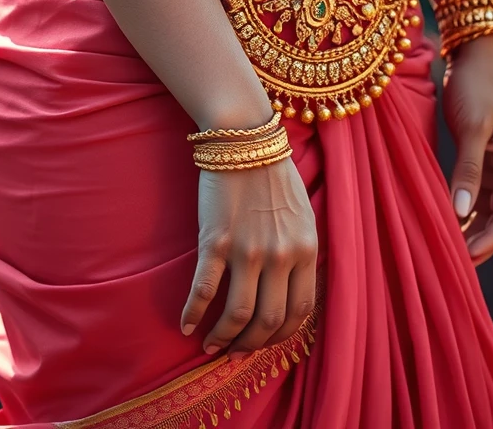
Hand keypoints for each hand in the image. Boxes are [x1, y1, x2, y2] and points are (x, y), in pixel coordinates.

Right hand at [181, 156, 316, 357]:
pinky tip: (186, 325)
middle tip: (234, 352)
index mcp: (306, 251)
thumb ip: (301, 254)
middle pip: (267, 321)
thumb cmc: (273, 175)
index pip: (300, 314)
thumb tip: (292, 292)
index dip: (280, 338)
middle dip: (249, 345)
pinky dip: (193, 314)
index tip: (263, 343)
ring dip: (222, 338)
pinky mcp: (216, 241)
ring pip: (236, 315)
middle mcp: (280, 257)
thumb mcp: (303, 216)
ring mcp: (247, 251)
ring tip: (211, 346)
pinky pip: (204, 290)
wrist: (243, 139)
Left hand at [444, 34, 492, 264]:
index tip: (464, 256)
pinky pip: (475, 193)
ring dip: (468, 227)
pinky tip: (443, 222)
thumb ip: (469, 170)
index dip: (489, 240)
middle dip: (477, 240)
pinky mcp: (482, 159)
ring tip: (442, 244)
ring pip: (487, 210)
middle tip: (449, 258)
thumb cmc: (479, 84)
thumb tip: (461, 212)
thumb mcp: (473, 126)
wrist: (472, 53)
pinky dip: (461, 207)